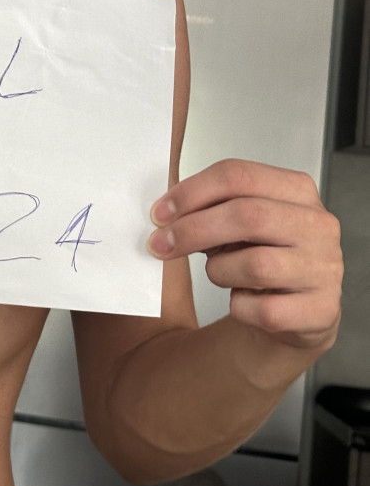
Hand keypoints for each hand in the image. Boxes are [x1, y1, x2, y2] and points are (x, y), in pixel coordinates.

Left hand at [148, 158, 342, 351]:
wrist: (296, 308)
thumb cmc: (261, 253)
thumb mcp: (239, 220)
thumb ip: (209, 207)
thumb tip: (165, 213)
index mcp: (296, 190)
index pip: (238, 175)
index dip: (192, 192)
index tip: (160, 213)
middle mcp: (317, 225)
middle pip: (247, 215)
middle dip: (193, 230)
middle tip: (161, 244)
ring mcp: (324, 268)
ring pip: (256, 265)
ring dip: (219, 270)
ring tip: (219, 272)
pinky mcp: (322, 310)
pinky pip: (265, 310)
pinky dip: (240, 307)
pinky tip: (241, 300)